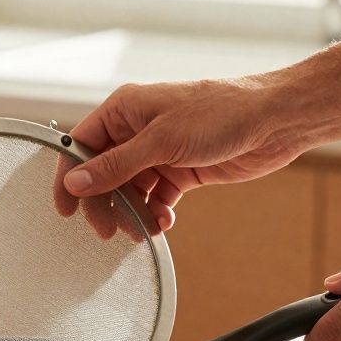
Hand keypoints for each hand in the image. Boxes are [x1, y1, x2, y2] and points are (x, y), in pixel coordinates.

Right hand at [56, 78, 303, 231]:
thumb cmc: (221, 112)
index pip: (80, 145)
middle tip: (107, 231)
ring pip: (130, 190)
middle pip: (103, 173)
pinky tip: (162, 224)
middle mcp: (138, 129)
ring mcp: (160, 151)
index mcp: (124, 109)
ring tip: (141, 231)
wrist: (274, 120)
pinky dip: (156, 213)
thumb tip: (75, 182)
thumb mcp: (161, 141)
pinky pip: (156, 197)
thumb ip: (115, 165)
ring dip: (132, 213)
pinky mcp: (181, 170)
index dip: (69, 177)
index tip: (66, 210)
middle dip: (104, 203)